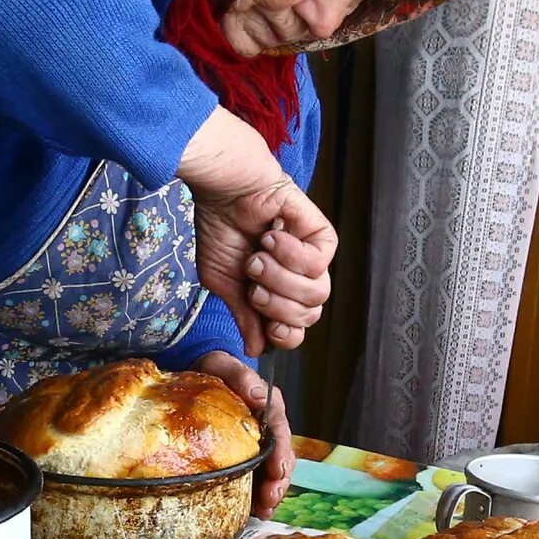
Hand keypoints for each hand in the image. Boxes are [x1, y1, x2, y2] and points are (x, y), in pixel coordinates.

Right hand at [178, 110, 335, 353]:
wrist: (221, 188)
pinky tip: (270, 235)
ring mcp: (312, 255)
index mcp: (277, 292)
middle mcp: (298, 277)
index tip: (262, 319)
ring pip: (317, 293)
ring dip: (279, 278)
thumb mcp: (224, 282)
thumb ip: (244, 316)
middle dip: (276, 304)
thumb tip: (256, 350)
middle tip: (252, 281)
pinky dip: (289, 253)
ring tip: (257, 256)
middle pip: (309, 316)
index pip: (295, 331)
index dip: (282, 333)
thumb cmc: (218, 227)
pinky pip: (318, 262)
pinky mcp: (320, 233)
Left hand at [196, 352, 294, 516]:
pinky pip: (257, 478)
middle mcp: (269, 427)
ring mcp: (259, 444)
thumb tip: (259, 396)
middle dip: (278, 480)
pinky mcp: (247, 456)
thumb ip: (241, 376)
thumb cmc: (212, 370)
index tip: (277, 470)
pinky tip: (255, 510)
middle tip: (270, 498)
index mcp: (268, 406)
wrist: (197, 377)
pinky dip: (258, 495)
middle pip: (281, 457)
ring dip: (271, 492)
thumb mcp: (223, 365)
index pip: (280, 430)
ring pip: (273, 471)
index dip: (281, 453)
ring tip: (264, 509)